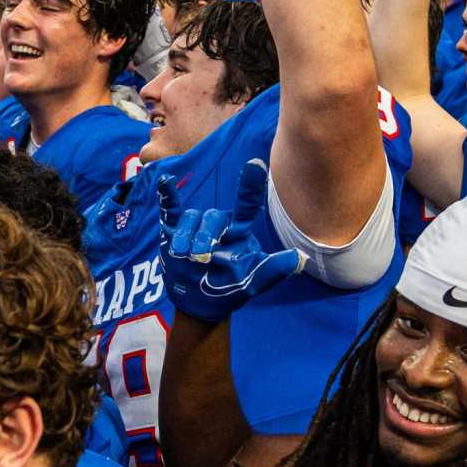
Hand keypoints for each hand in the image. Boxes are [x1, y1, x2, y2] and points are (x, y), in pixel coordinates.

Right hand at [156, 160, 302, 321]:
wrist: (201, 302)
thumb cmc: (230, 289)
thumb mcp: (252, 282)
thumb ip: (273, 270)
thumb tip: (300, 259)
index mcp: (238, 231)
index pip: (246, 204)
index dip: (250, 185)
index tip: (255, 164)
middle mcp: (219, 224)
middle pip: (212, 216)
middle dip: (204, 237)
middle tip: (200, 258)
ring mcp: (196, 227)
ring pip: (191, 217)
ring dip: (185, 236)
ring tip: (182, 255)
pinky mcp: (175, 232)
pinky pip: (171, 211)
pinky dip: (167, 197)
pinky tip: (165, 180)